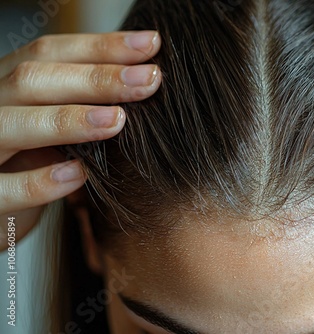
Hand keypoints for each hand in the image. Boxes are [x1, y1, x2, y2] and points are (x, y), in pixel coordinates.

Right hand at [0, 31, 161, 249]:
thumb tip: (144, 82)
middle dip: (96, 78)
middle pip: (33, 80)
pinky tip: (79, 174)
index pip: (50, 53)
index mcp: (7, 88)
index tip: (151, 44)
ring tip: (118, 120)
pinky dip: (40, 182)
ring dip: (66, 120)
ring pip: (11, 125)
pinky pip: (5, 189)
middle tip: (150, 79)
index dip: (101, 47)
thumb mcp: (51, 128)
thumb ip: (80, 106)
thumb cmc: (30, 163)